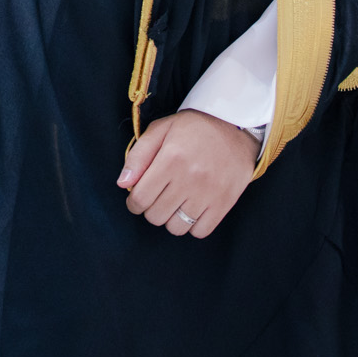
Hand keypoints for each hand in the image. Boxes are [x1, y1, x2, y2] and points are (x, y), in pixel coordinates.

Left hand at [118, 110, 257, 237]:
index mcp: (171, 159)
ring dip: (171, 219)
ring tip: (175, 203)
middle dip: (151, 209)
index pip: (140, 199)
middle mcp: (190, 179)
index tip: (138, 198)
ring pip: (177, 227)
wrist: (234, 126)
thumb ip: (137, 156)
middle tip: (158, 197)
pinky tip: (192, 209)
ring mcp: (209, 193)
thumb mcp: (160, 130)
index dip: (133, 203)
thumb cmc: (193, 128)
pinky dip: (193, 225)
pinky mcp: (225, 202)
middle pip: (156, 216)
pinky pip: (200, 231)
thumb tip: (122, 184)